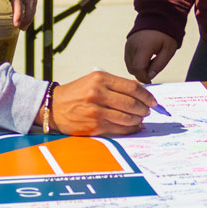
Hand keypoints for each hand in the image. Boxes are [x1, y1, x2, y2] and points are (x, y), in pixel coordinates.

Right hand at [37, 71, 154, 135]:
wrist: (53, 107)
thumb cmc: (76, 93)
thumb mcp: (93, 80)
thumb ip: (115, 84)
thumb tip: (140, 91)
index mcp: (100, 78)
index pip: (131, 87)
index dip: (146, 95)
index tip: (153, 101)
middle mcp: (98, 93)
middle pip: (131, 103)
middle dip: (144, 109)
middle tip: (147, 111)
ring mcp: (96, 111)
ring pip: (127, 117)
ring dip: (138, 119)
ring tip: (140, 118)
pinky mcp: (94, 126)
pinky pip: (119, 129)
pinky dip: (130, 129)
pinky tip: (134, 127)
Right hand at [124, 30, 177, 83]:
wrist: (158, 17)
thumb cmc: (166, 34)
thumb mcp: (168, 51)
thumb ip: (158, 65)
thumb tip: (150, 76)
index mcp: (143, 47)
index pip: (138, 68)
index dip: (144, 78)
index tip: (151, 81)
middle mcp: (132, 46)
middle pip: (132, 69)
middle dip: (141, 74)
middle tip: (152, 71)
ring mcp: (128, 45)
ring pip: (129, 65)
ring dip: (138, 68)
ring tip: (150, 62)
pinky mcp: (127, 44)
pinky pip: (128, 59)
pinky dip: (135, 63)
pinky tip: (145, 58)